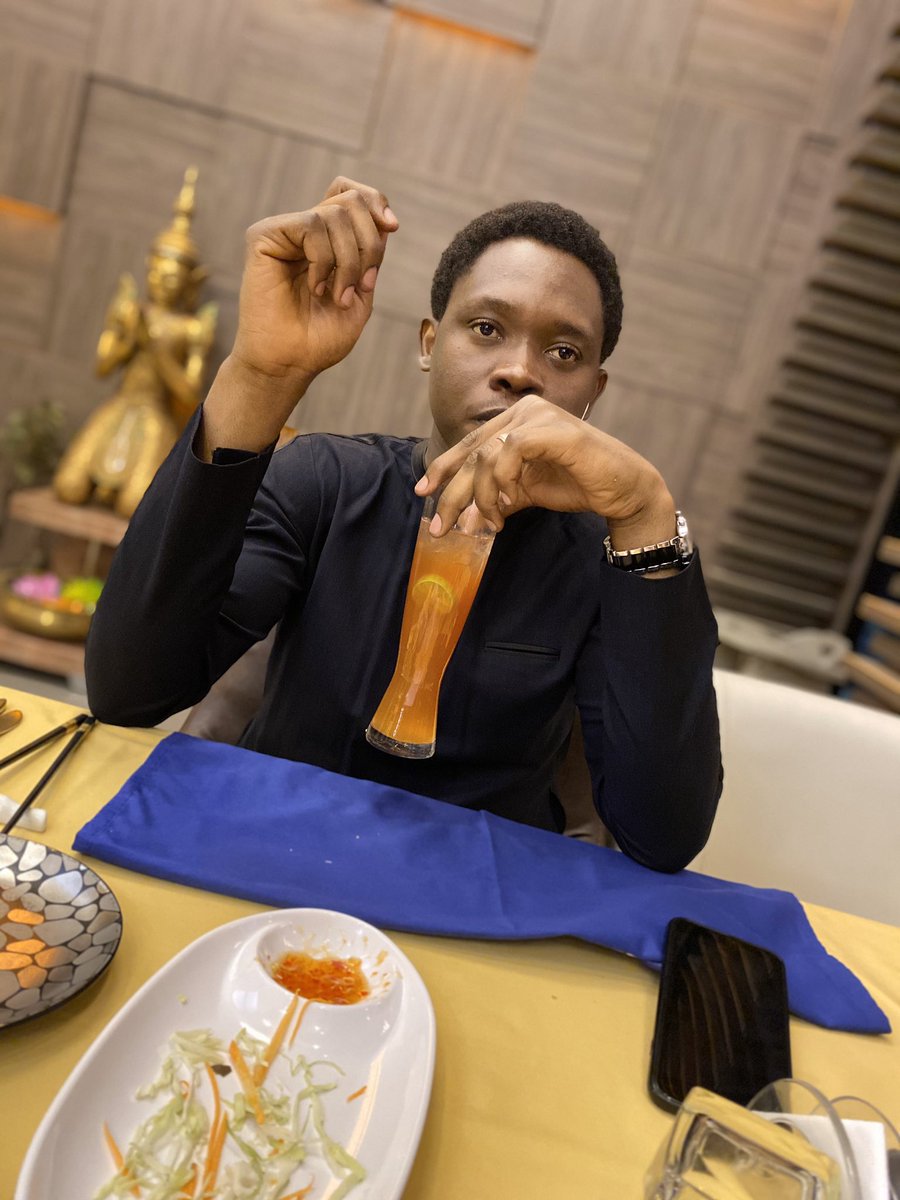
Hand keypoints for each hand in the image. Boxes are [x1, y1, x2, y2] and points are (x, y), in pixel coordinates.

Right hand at [231, 177, 398, 386]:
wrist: (289, 363)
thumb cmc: (320, 338)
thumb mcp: (361, 295)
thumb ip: (371, 257)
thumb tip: (383, 219)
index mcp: (327, 240)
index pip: (352, 194)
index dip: (375, 201)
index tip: (392, 226)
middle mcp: (304, 230)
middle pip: (351, 199)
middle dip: (369, 243)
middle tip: (363, 284)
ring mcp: (283, 231)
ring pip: (335, 214)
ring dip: (349, 261)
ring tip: (338, 296)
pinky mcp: (263, 236)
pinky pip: (311, 225)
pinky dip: (324, 260)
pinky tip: (315, 288)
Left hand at [415, 396, 675, 545]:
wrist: (624, 490)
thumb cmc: (579, 485)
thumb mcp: (526, 493)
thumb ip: (495, 500)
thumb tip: (462, 522)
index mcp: (517, 420)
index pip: (470, 443)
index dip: (444, 468)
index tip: (425, 494)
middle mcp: (524, 411)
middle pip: (472, 451)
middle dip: (453, 492)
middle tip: (441, 524)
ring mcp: (539, 416)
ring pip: (486, 455)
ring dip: (480, 496)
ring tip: (492, 522)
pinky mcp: (552, 430)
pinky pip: (509, 453)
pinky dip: (501, 482)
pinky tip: (506, 504)